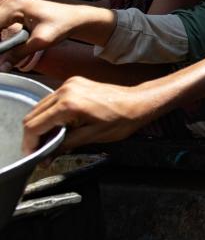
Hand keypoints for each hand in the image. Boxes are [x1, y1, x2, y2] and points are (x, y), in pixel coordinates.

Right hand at [0, 0, 76, 67]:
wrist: (73, 16)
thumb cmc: (61, 25)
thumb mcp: (41, 41)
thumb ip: (18, 54)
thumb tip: (1, 68)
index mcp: (13, 5)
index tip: (2, 57)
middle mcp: (7, 0)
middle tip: (4, 57)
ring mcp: (6, 2)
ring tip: (6, 53)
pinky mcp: (8, 7)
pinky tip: (6, 46)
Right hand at [21, 76, 163, 153]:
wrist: (139, 101)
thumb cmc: (122, 119)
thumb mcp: (91, 137)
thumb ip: (64, 145)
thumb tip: (45, 157)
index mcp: (68, 104)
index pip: (34, 125)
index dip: (29, 144)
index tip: (32, 156)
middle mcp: (65, 90)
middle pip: (33, 115)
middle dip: (33, 136)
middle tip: (40, 152)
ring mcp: (69, 84)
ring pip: (41, 107)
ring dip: (41, 125)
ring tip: (50, 142)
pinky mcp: (74, 83)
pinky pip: (53, 100)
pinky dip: (51, 114)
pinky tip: (59, 127)